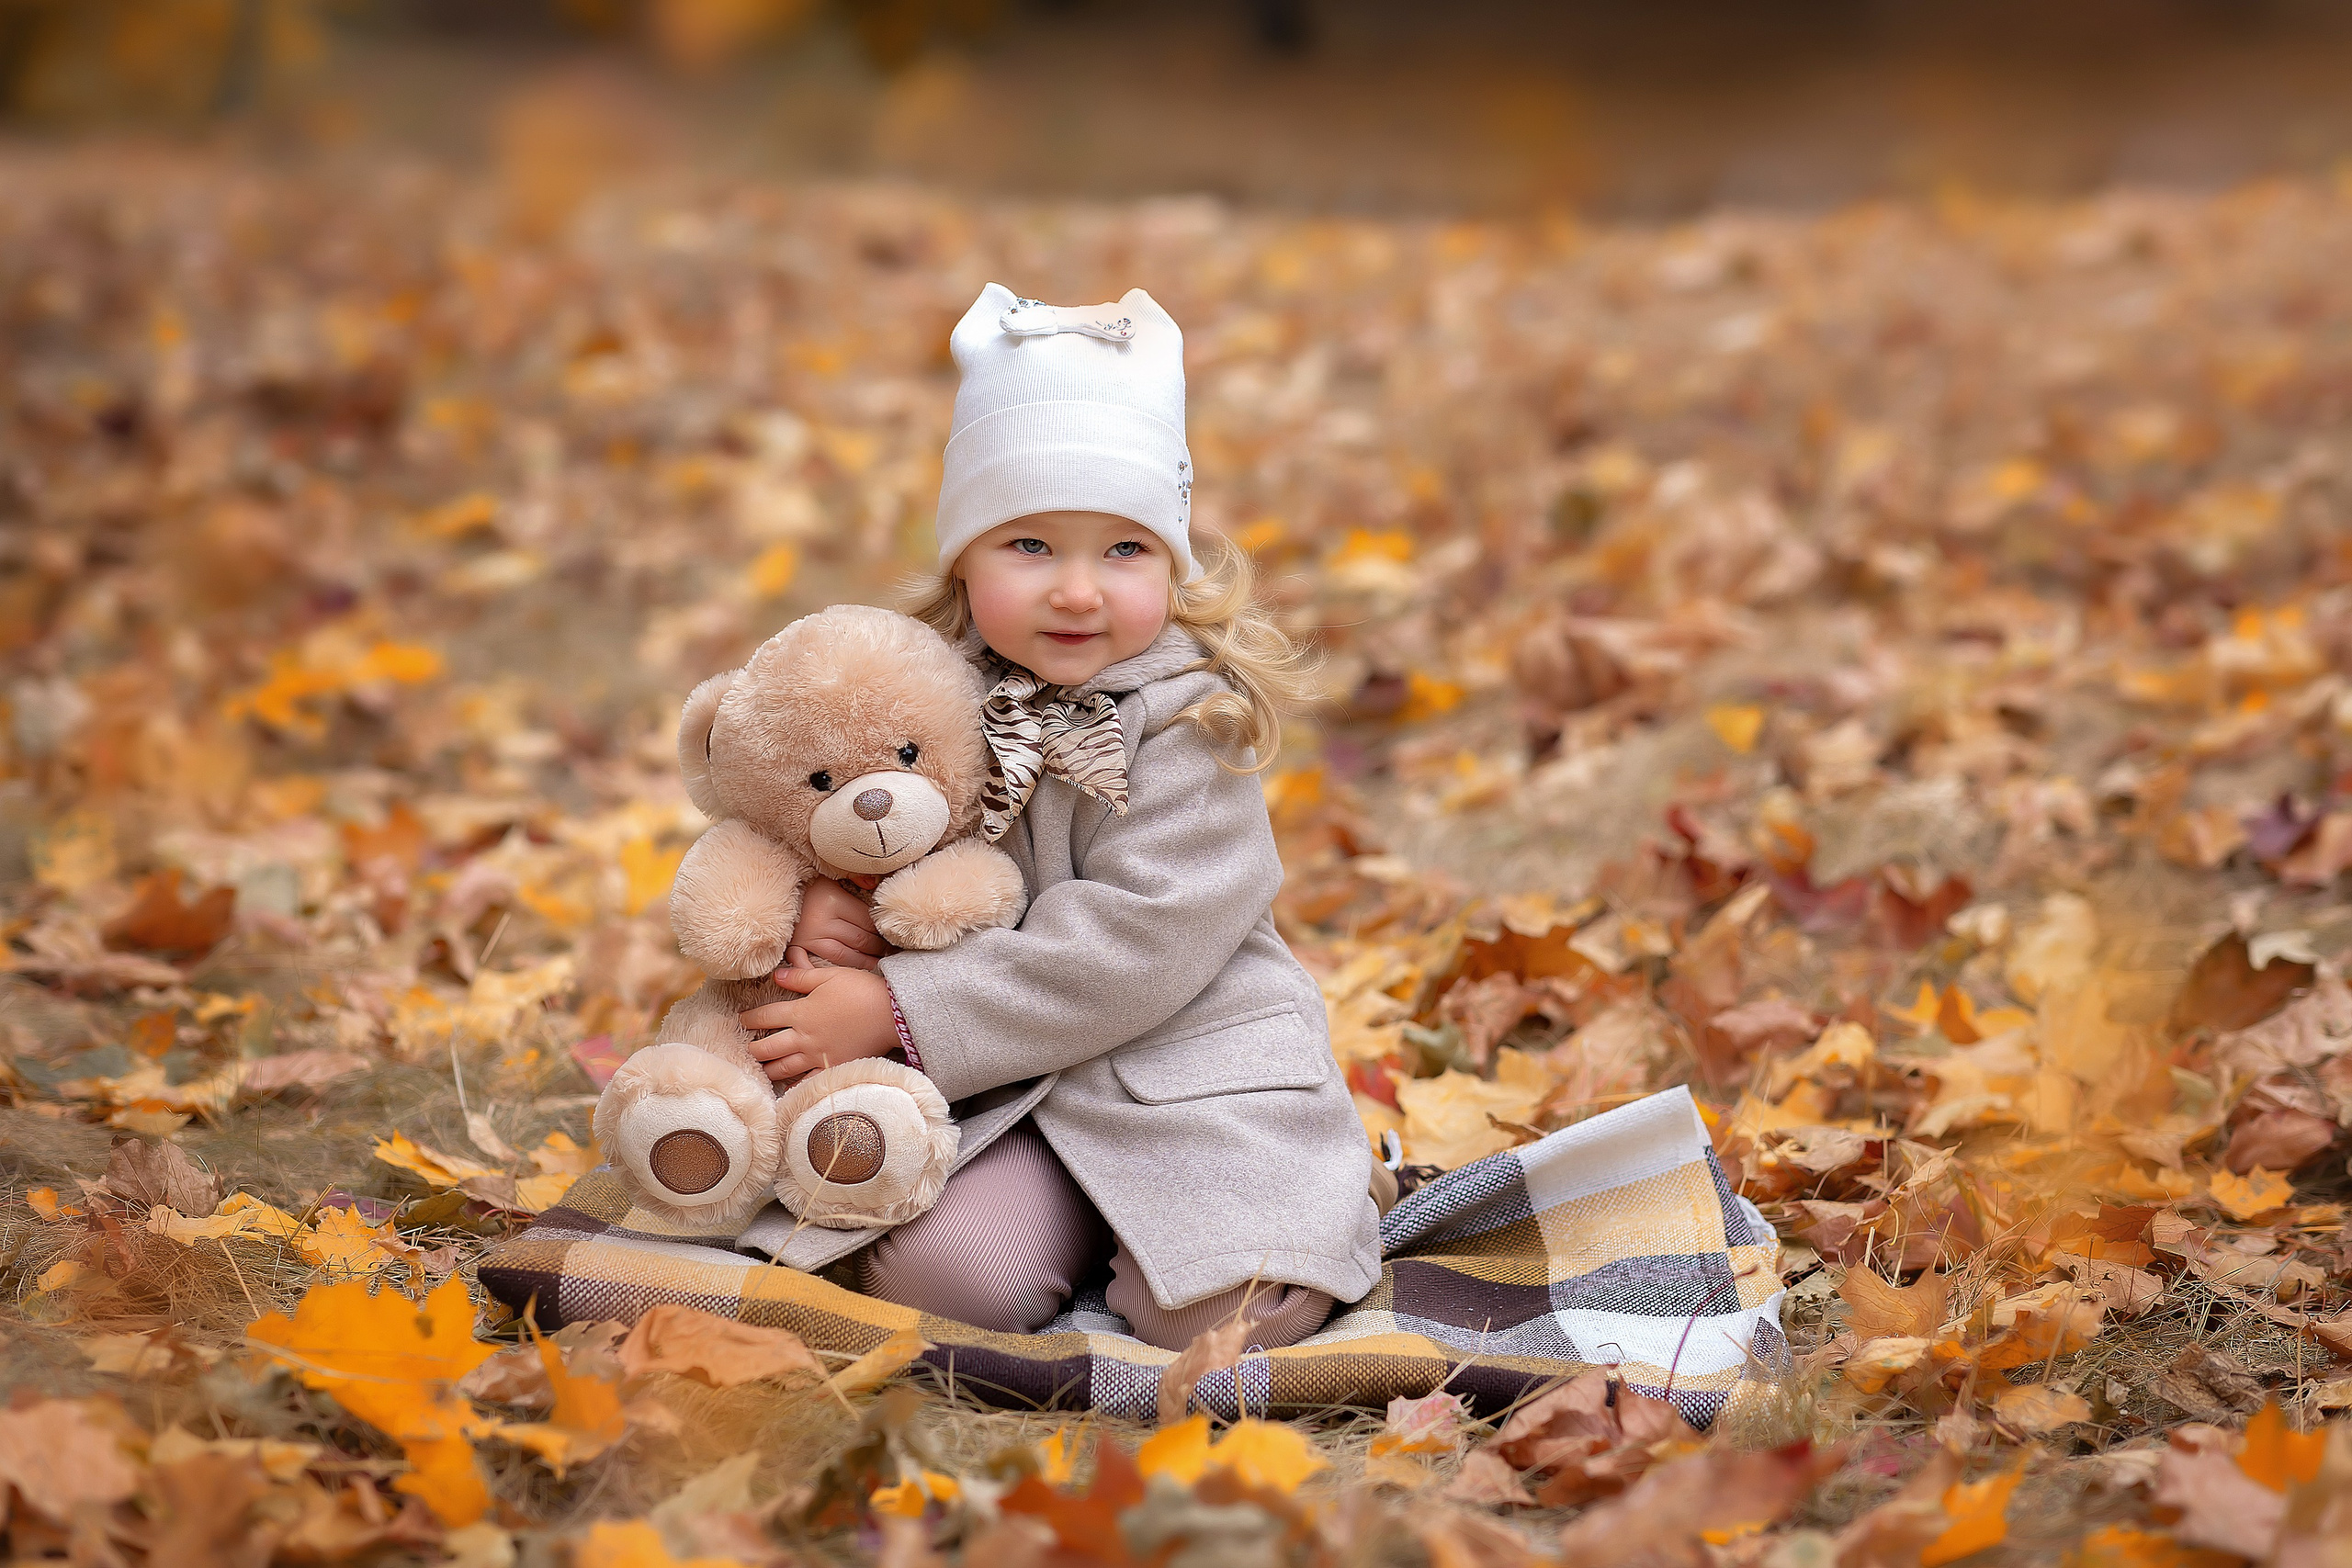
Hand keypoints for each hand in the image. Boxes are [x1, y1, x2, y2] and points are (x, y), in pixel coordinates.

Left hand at [739, 966, 900, 1082]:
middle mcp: (804, 1037)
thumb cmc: (861, 991)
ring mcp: (818, 1056)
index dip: (750, 1019)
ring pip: (784, 1068)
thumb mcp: (829, 976)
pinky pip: (809, 1081)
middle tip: (746, 1050)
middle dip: (753, 1049)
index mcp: (801, 1013)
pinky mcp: (833, 1067)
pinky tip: (788, 1089)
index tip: (741, 1020)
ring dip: (768, 1069)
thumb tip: (776, 975)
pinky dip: (795, 1086)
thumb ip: (800, 977)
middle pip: (769, 1047)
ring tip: (760, 1071)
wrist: (890, 1015)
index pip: (766, 1017)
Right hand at [781, 876, 890, 972]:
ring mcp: (808, 938)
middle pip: (859, 939)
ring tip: (877, 965)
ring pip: (844, 956)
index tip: (893, 934)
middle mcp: (823, 922)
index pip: (867, 920)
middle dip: (878, 948)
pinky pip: (817, 964)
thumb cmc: (804, 882)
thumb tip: (874, 885)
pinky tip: (845, 976)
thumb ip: (852, 877)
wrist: (769, 888)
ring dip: (863, 963)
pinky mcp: (795, 948)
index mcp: (834, 900)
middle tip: (890, 953)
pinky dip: (832, 971)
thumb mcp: (829, 874)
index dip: (882, 929)